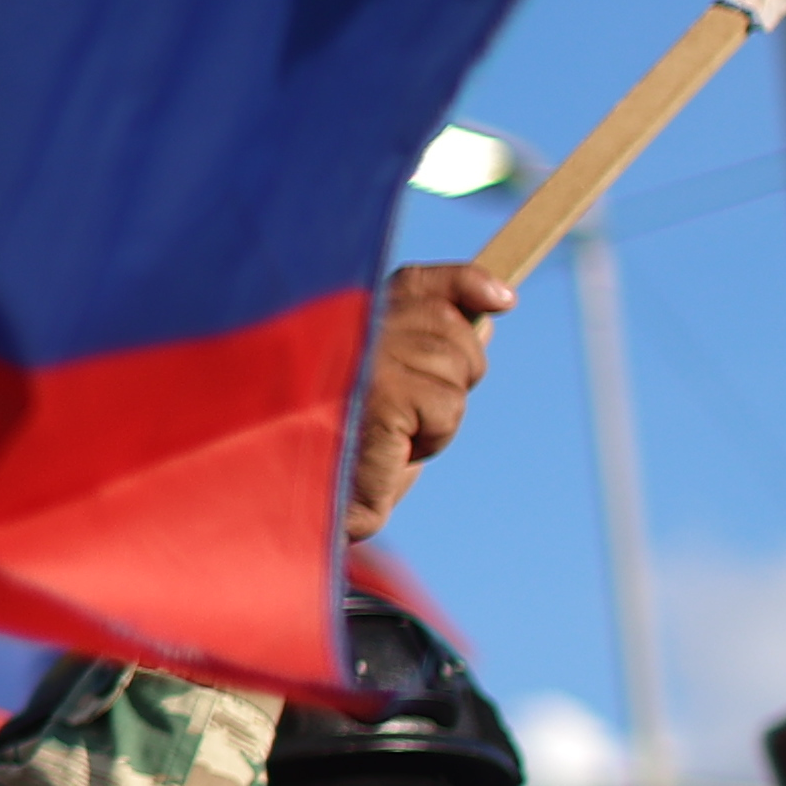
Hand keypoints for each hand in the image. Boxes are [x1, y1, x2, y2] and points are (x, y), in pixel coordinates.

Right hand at [342, 262, 511, 540]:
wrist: (283, 503)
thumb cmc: (329, 458)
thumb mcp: (384, 400)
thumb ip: (426, 356)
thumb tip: (485, 324)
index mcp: (344, 318)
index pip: (417, 282)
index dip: (465, 284)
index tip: (502, 301)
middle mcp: (351, 323)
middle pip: (452, 329)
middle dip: (455, 375)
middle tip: (408, 417)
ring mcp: (366, 354)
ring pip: (456, 372)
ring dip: (437, 417)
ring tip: (387, 438)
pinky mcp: (381, 392)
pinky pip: (447, 407)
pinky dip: (431, 438)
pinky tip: (390, 451)